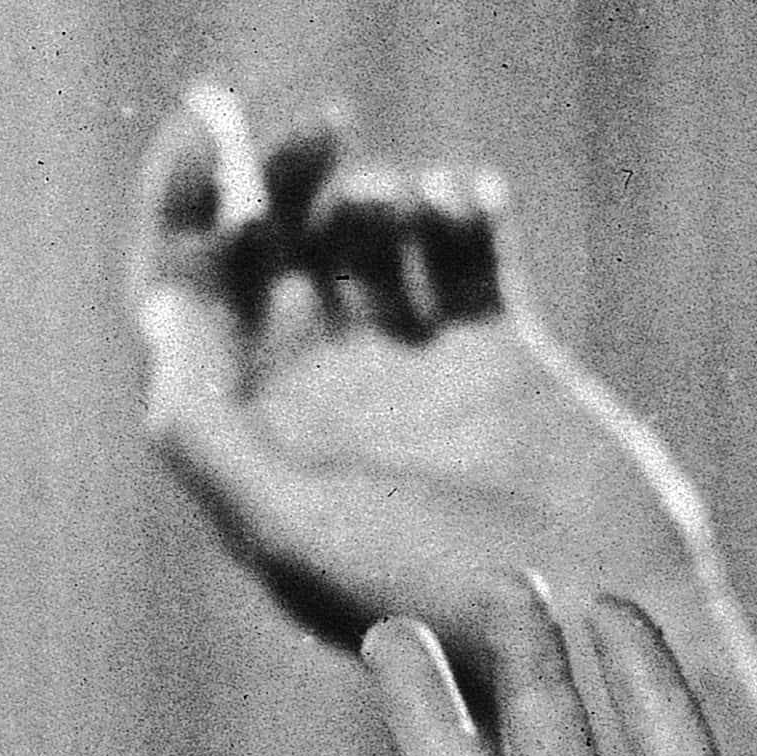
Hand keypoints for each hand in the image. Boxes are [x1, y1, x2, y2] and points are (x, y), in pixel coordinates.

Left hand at [131, 87, 756, 755]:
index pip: (190, 294)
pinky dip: (461, 206)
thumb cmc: (436, 599)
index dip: (185, 203)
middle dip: (283, 175)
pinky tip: (470, 203)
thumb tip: (163, 303)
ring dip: (374, 194)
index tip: (214, 130)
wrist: (593, 626)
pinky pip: (466, 250)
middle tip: (319, 130)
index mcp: (263, 439)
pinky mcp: (505, 357)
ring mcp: (419, 374)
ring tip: (410, 210)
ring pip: (366, 236)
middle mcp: (332, 400)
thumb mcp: (290, 532)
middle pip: (274, 246)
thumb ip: (200, 429)